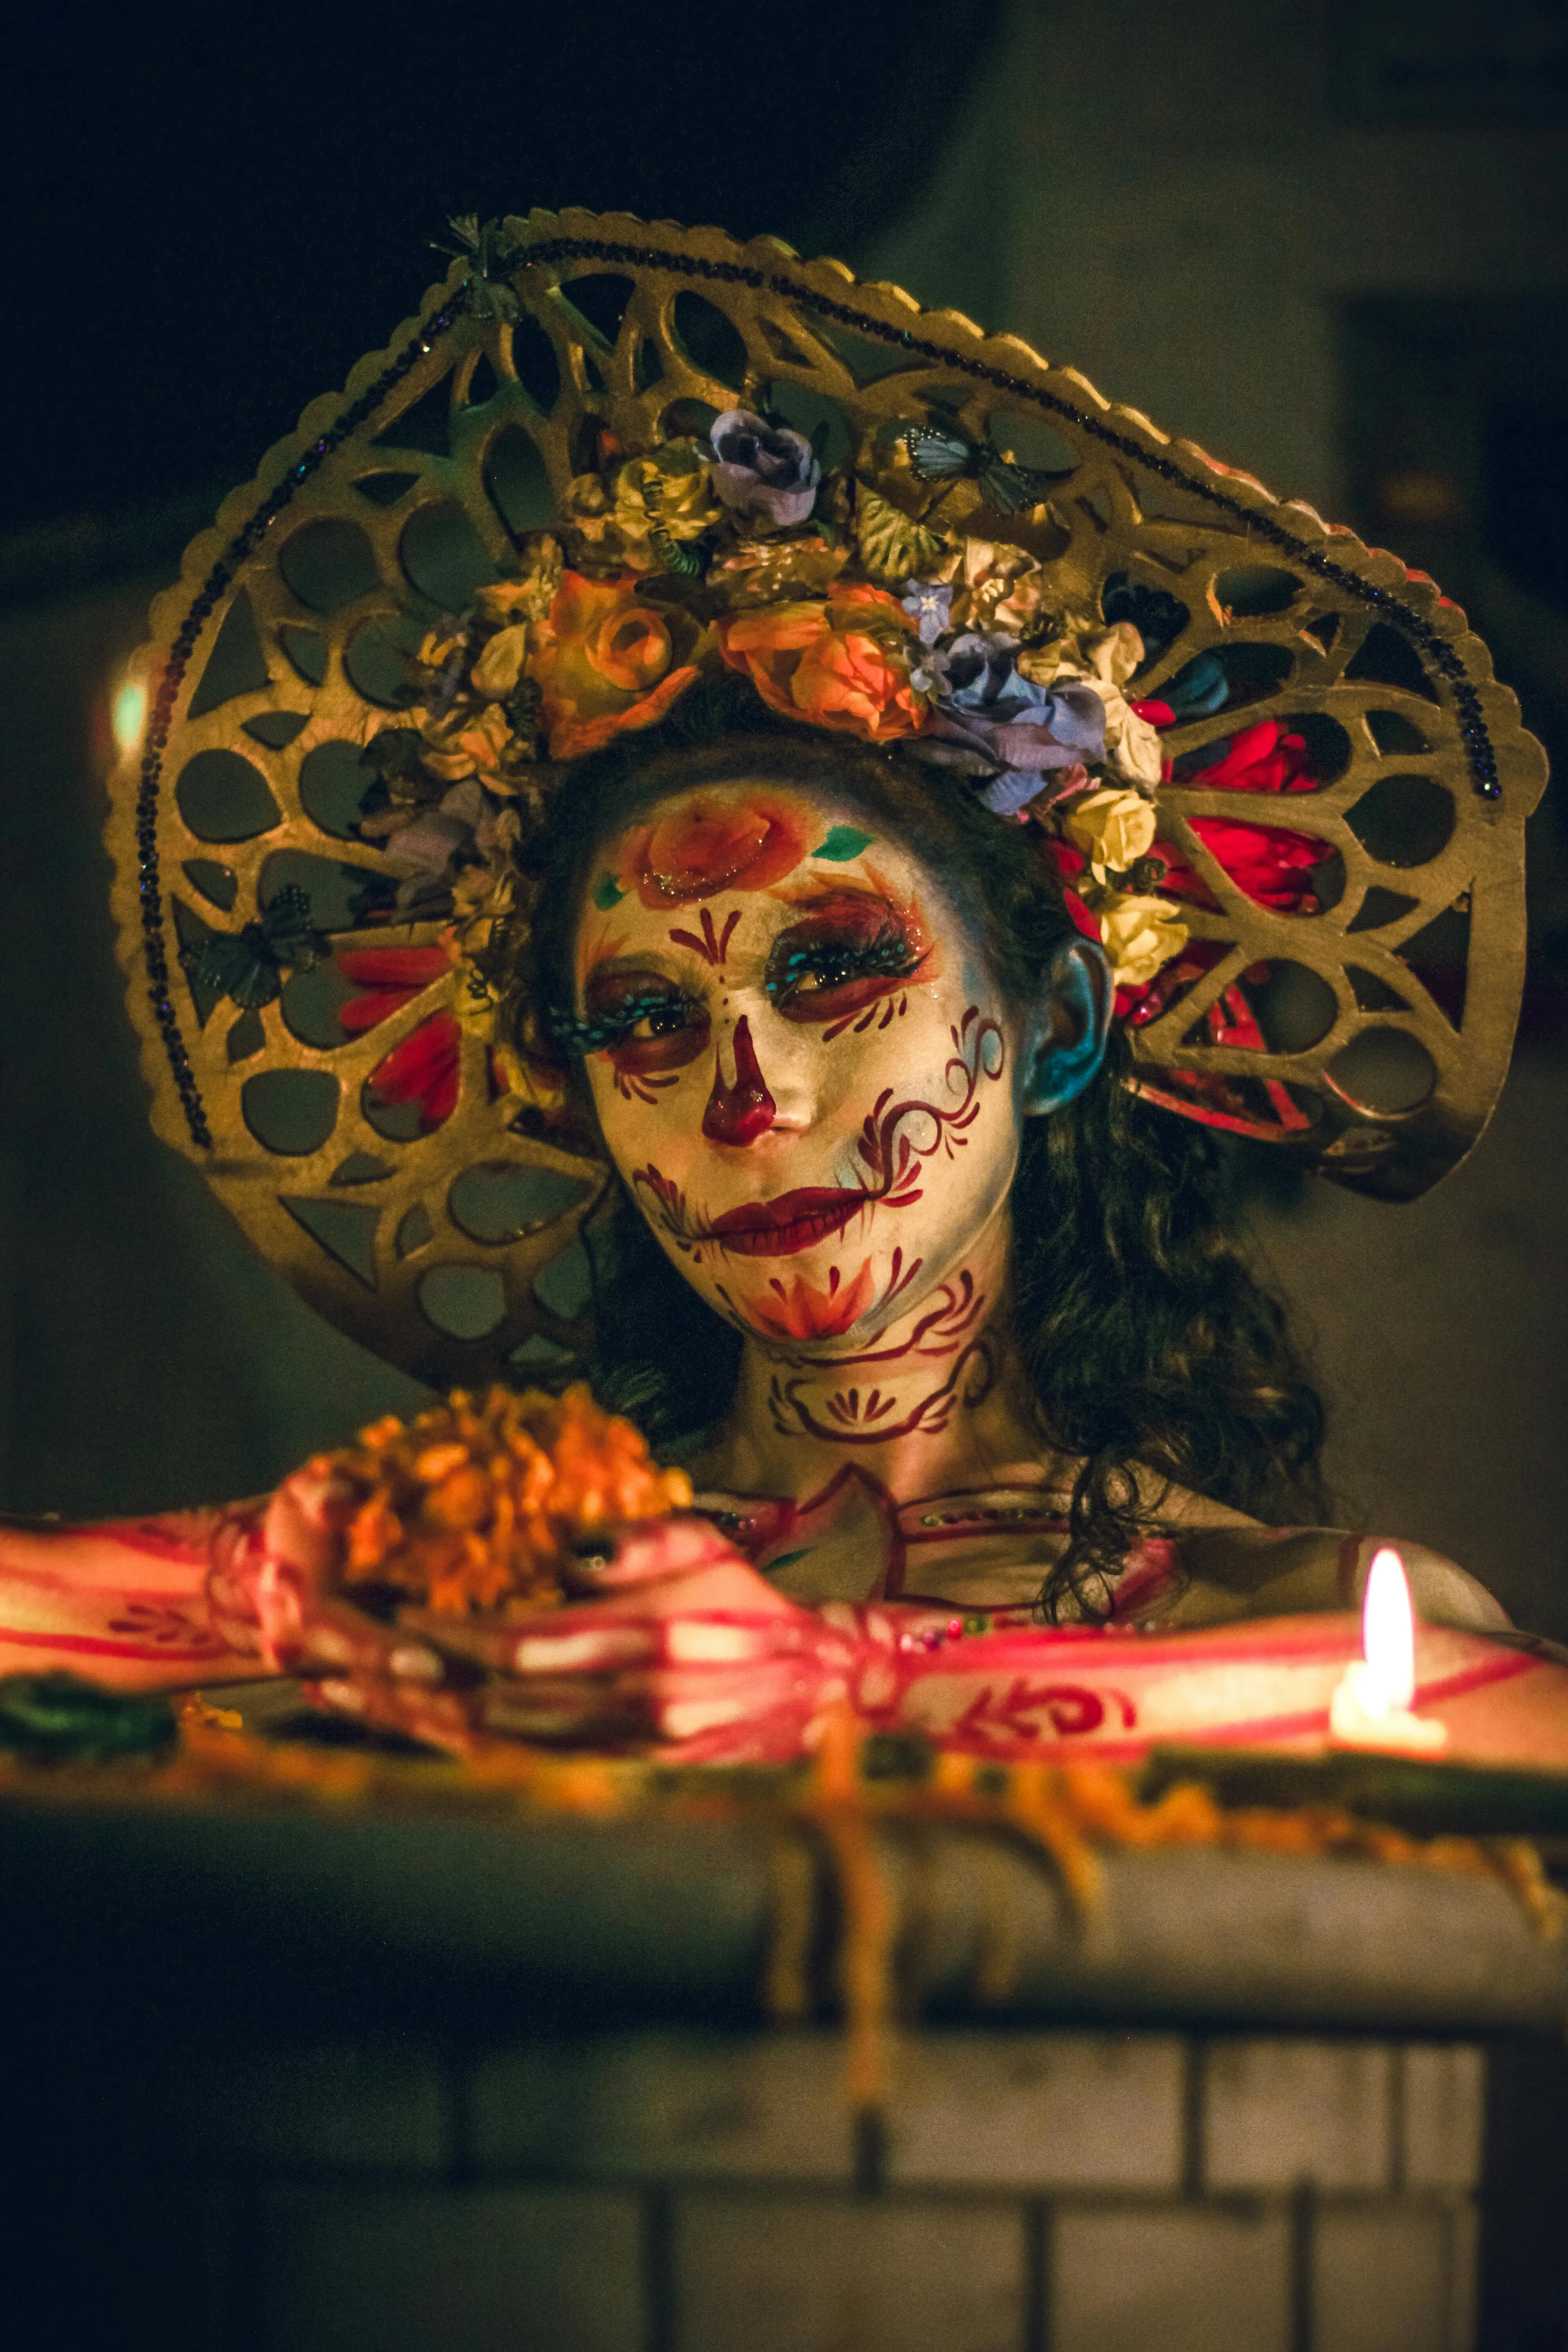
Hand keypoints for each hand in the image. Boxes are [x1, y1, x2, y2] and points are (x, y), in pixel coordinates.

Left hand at [209, 1471, 864, 1761]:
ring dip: (425, 1730)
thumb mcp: (705, 1545)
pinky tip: (421, 1743)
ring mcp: (634, 1753)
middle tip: (338, 1666)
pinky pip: (535, 1774)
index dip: (452, 1635)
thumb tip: (561, 1553)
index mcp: (650, 1638)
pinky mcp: (634, 1782)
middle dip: (414, 1687)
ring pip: (505, 1749)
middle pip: (498, 1705)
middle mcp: (637, 1703)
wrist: (820, 1688)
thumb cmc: (751, 1605)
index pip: (524, 1643)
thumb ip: (634, 1543)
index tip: (394, 1616)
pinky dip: (472, 1761)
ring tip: (355, 1706)